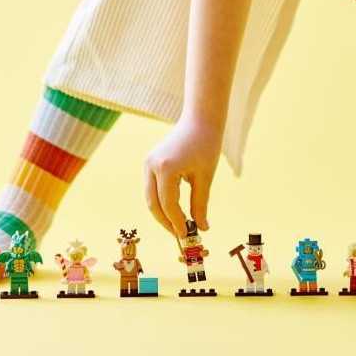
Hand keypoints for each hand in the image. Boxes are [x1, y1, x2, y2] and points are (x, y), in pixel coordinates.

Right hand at [144, 117, 220, 237]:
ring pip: (150, 197)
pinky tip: (174, 211)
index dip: (177, 222)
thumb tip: (202, 227)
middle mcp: (151, 166)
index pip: (168, 204)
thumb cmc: (207, 145)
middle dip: (166, 222)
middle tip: (180, 235)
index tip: (187, 235)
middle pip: (153, 204)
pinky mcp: (150, 162)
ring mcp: (148, 163)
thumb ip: (201, 203)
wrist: (200, 120)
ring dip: (162, 213)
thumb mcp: (205, 176)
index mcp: (166, 168)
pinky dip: (160, 202)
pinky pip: (152, 188)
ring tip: (178, 226)